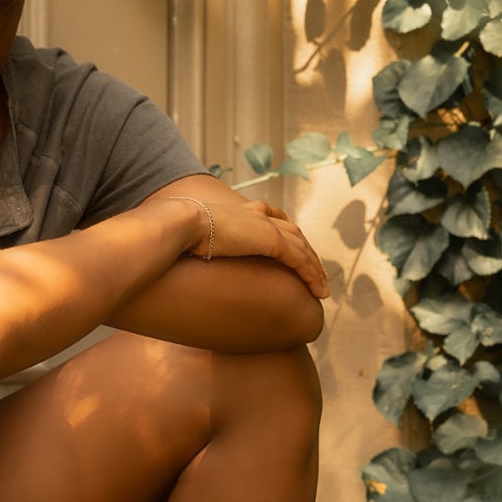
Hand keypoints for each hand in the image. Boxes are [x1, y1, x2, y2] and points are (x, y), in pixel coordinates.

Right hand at [167, 191, 329, 300]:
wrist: (184, 225)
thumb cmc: (180, 233)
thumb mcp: (196, 236)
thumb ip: (204, 242)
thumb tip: (191, 255)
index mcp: (243, 210)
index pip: (274, 218)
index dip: (287, 233)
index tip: (294, 247)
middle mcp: (259, 214)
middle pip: (294, 233)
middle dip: (307, 253)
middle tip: (317, 273)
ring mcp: (267, 227)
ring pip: (302, 248)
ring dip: (314, 268)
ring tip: (322, 288)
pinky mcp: (271, 241)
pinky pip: (300, 261)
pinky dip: (312, 276)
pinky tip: (318, 291)